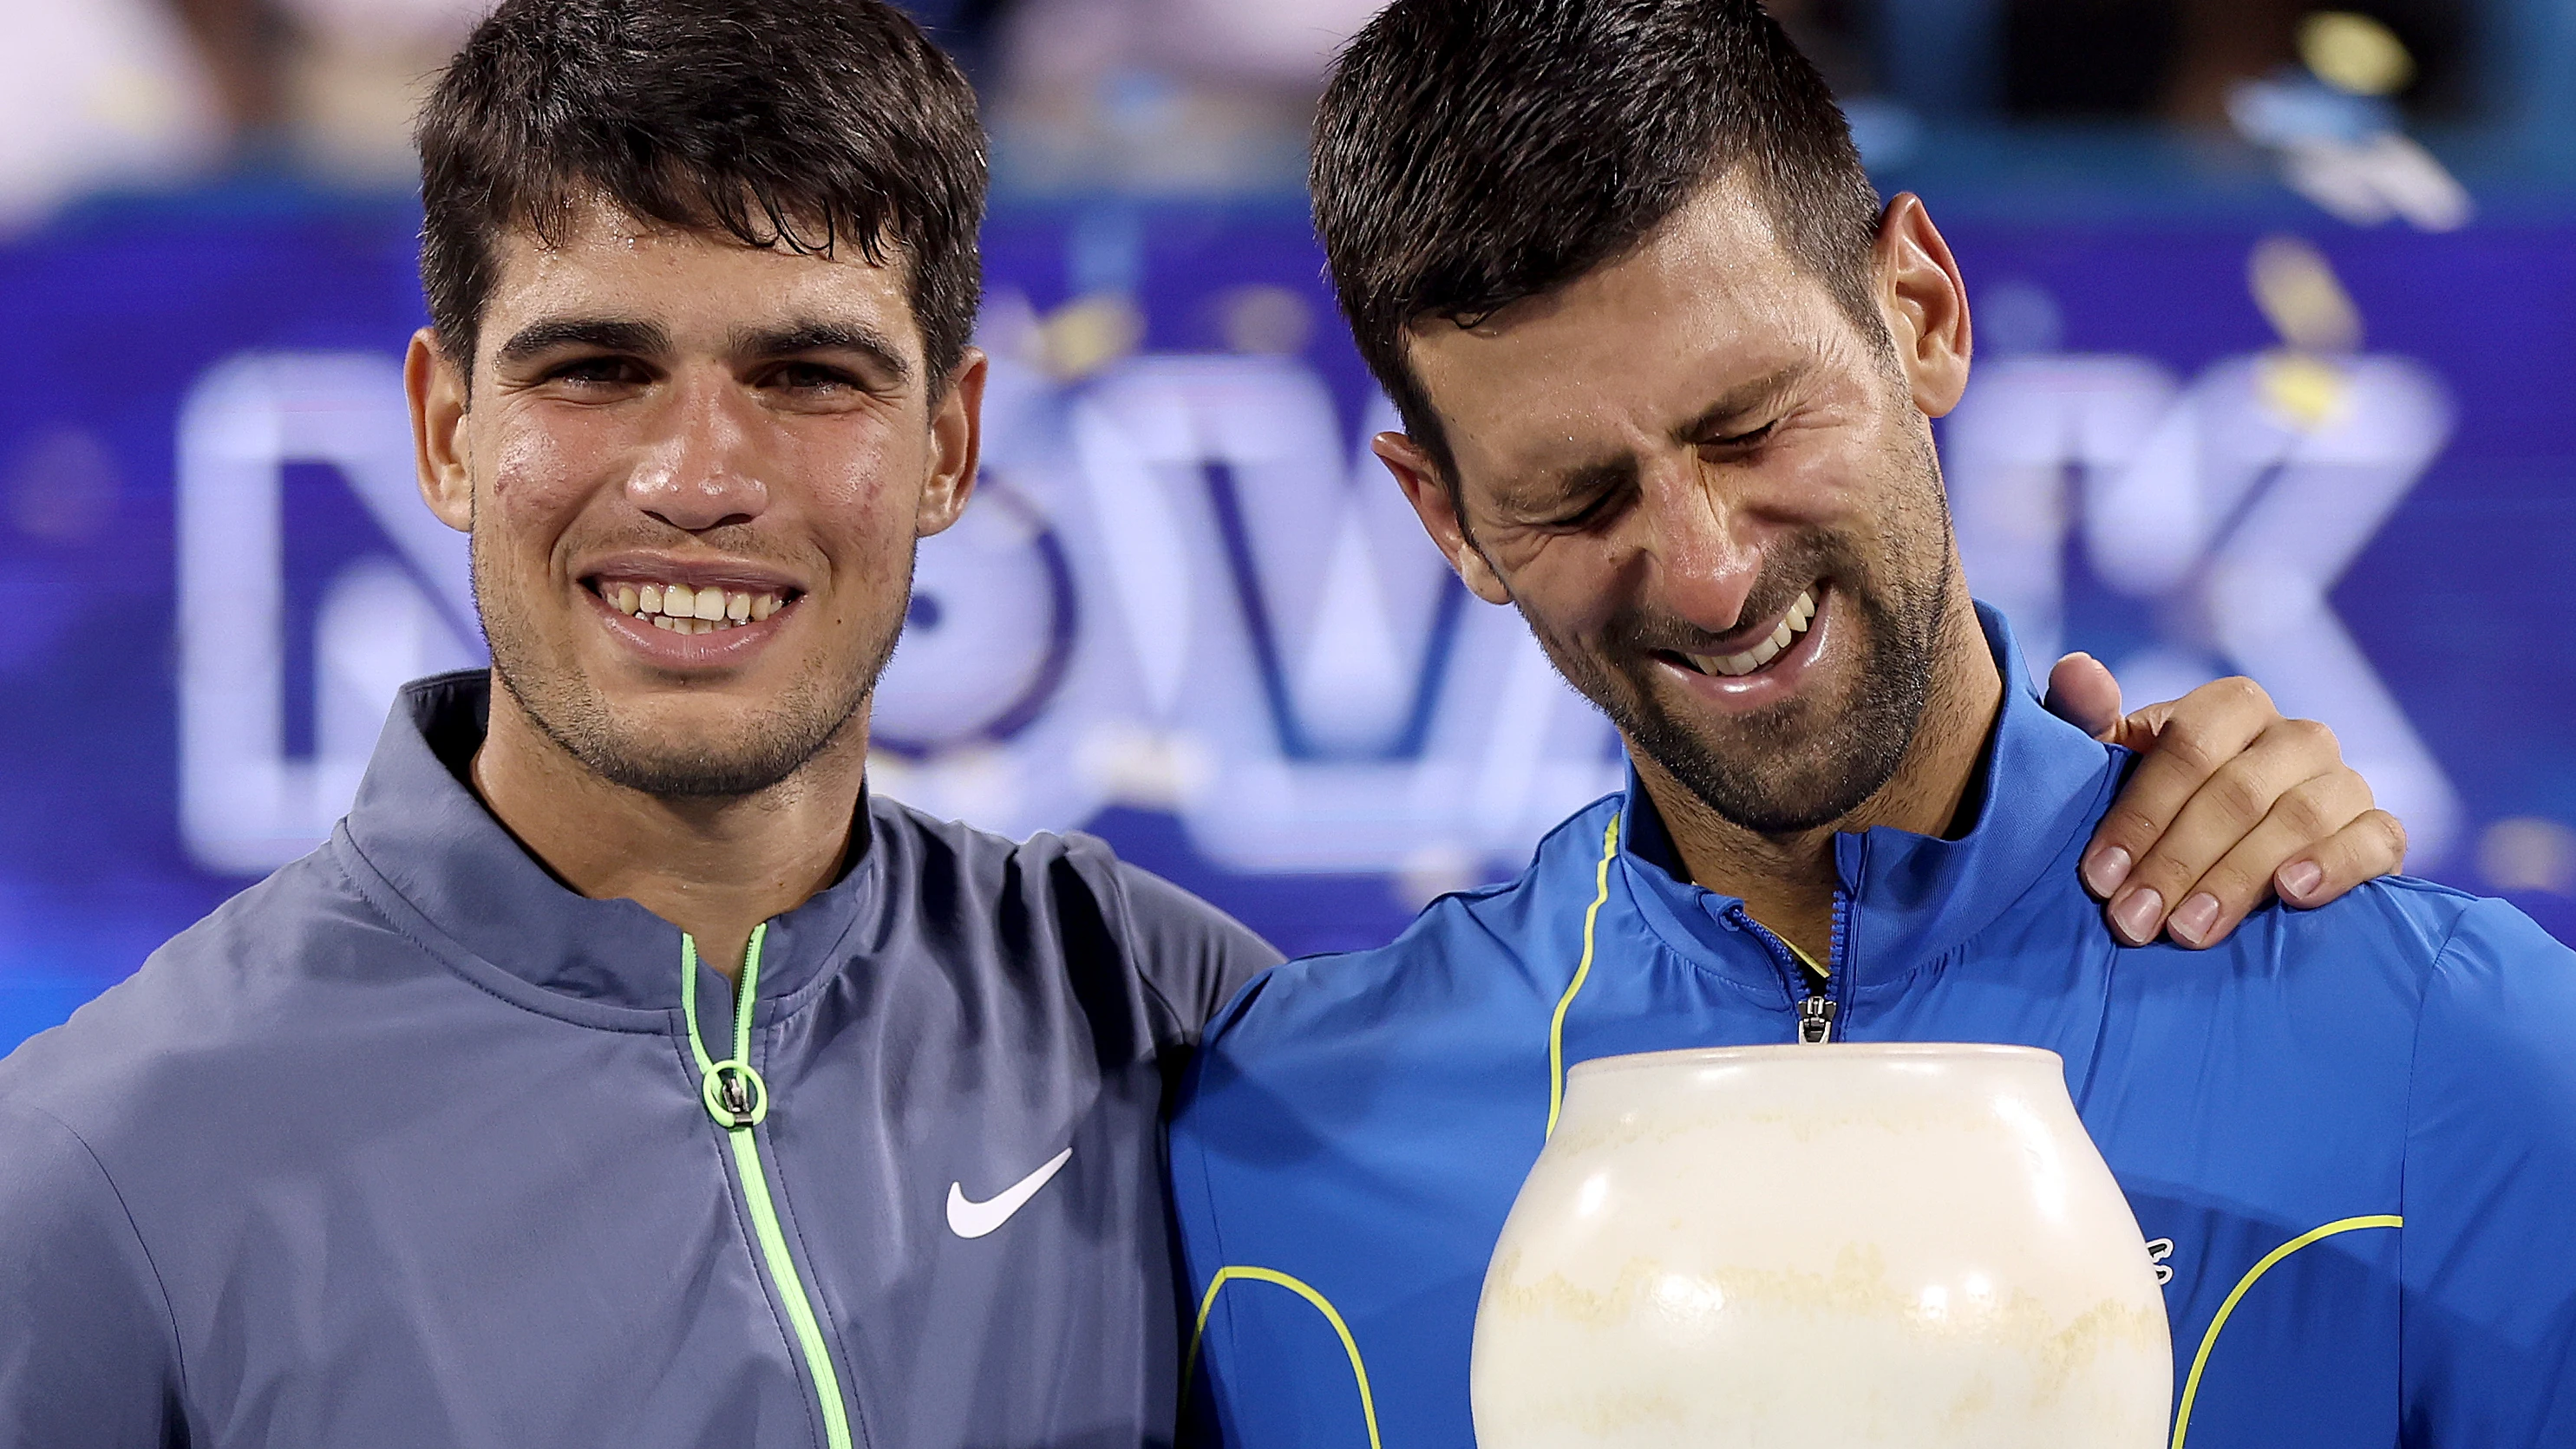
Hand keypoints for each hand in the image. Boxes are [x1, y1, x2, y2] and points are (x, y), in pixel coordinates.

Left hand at [2043, 653, 2407, 948]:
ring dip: (2238, 878)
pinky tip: (2291, 894)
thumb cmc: (2155, 805)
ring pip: (2301, 818)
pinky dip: (2335, 865)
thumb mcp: (2109, 765)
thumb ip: (2085, 720)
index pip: (2191, 747)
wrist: (2223, 861)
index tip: (2099, 876)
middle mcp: (2296, 735)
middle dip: (2177, 862)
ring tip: (2188, 930)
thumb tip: (2078, 671)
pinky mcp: (2380, 832)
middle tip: (2132, 920)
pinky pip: (2376, 839)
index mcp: (2233, 706)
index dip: (2142, 813)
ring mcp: (2345, 781)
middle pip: (2239, 792)